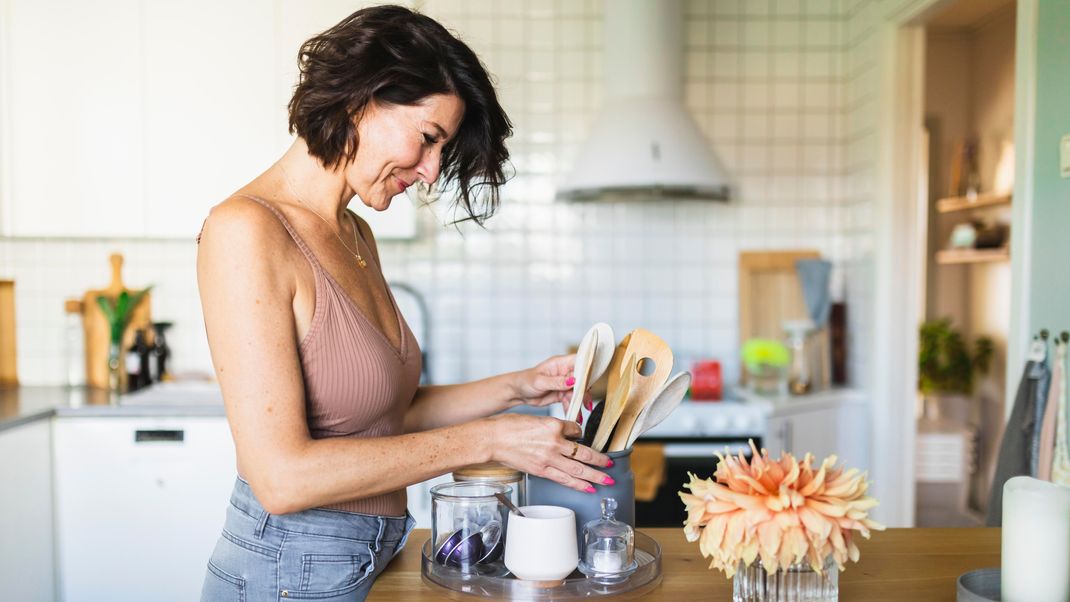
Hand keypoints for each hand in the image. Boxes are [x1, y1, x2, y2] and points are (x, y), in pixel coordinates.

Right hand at [485, 414, 612, 492]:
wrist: (493, 438)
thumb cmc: (509, 426)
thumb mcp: (535, 419)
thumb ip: (552, 428)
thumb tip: (564, 435)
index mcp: (554, 425)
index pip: (576, 429)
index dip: (579, 434)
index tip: (579, 437)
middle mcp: (555, 442)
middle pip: (585, 453)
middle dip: (600, 460)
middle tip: (611, 465)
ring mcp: (549, 458)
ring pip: (579, 469)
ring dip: (596, 476)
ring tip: (607, 480)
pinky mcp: (541, 470)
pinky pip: (564, 479)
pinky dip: (578, 485)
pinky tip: (588, 488)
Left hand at [513, 354, 593, 423]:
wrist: (518, 392)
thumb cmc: (525, 381)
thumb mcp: (540, 382)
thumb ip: (557, 382)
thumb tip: (573, 380)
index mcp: (560, 363)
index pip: (580, 362)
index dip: (588, 370)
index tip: (590, 382)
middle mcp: (565, 372)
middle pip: (582, 380)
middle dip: (584, 392)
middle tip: (585, 404)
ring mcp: (564, 383)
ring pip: (578, 392)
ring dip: (579, 403)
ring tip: (579, 414)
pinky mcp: (562, 393)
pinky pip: (571, 401)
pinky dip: (573, 408)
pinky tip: (574, 416)